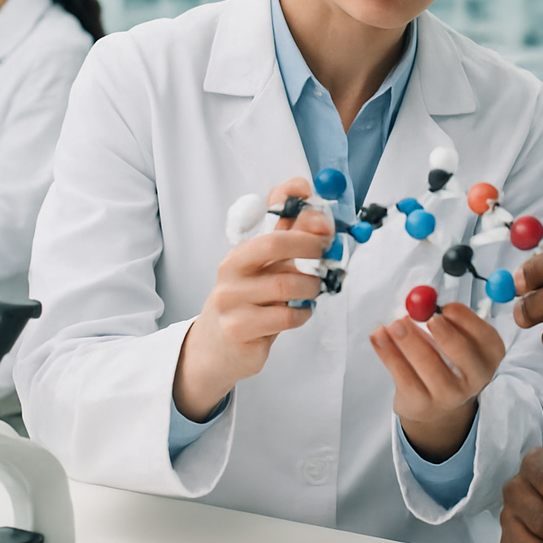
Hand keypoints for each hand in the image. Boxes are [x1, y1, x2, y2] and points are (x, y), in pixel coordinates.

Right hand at [174, 178, 330, 420]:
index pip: (266, 210)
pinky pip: (284, 317)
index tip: (312, 194)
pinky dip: (302, 314)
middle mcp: (232, 270)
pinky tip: (300, 313)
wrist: (216, 348)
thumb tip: (322, 219)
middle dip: (308, 244)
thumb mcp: (268, 272)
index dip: (290, 195)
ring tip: (312, 292)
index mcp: (242, 251)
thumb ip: (293, 246)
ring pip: (286, 285)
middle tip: (326, 253)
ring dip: (310, 288)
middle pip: (274, 243)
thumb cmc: (250, 304)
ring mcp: (231, 299)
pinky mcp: (238, 329)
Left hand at [370, 303, 504, 461]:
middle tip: (427, 318)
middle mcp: (475, 378)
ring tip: (395, 325)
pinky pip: (403, 375)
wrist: (435, 403)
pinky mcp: (422, 403)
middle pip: (461, 353)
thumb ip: (445, 319)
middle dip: (444, 334)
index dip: (466, 320)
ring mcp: (449, 394)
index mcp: (488, 356)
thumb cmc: (447, 362)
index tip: (447, 307)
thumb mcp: (455, 339)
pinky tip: (379, 338)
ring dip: (409, 341)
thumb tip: (422, 302)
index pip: (484, 336)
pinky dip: (388, 353)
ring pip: (428, 364)